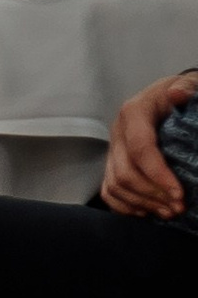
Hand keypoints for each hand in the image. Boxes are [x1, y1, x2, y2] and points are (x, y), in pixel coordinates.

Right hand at [103, 70, 197, 215]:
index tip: (179, 193)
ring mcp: (113, 148)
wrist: (169, 98)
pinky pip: (109, 190)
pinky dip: (125, 206)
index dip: (158, 174)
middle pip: (125, 172)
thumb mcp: (187, 85)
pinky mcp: (113, 162)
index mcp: (134, 112)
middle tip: (179, 207)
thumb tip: (178, 94)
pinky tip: (147, 211)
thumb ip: (185, 88)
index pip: (140, 148)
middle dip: (152, 194)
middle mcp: (118, 132)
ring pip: (116, 184)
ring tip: (169, 212)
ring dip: (142, 203)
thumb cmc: (180, 95)